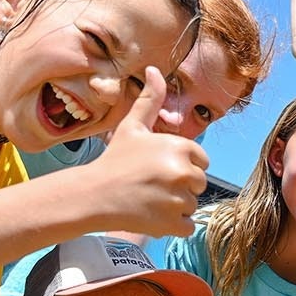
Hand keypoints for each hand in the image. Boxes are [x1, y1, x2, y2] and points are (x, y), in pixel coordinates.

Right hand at [85, 67, 208, 236]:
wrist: (93, 195)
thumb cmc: (115, 159)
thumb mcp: (133, 126)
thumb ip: (150, 99)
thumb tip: (154, 69)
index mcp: (181, 147)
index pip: (201, 161)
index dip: (182, 165)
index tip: (159, 167)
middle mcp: (184, 173)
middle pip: (198, 183)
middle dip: (180, 186)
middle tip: (152, 184)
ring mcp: (179, 200)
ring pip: (192, 204)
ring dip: (175, 205)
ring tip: (149, 199)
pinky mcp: (174, 224)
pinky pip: (188, 226)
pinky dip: (173, 224)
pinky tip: (152, 214)